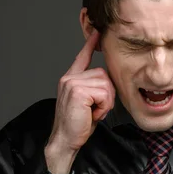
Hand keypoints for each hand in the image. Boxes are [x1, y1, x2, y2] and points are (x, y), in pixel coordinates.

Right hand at [45, 30, 115, 173]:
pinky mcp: (77, 90)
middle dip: (107, 95)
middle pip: (104, 75)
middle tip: (95, 109)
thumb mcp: (87, 103)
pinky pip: (104, 93)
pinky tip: (91, 114)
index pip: (82, 57)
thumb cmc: (77, 125)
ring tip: (92, 112)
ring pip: (106, 85)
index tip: (97, 32)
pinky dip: (103, 107)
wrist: (65, 140)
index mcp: (71, 79)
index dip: (90, 44)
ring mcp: (72, 83)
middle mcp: (69, 78)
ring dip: (105, 102)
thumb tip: (107, 82)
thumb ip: (93, 89)